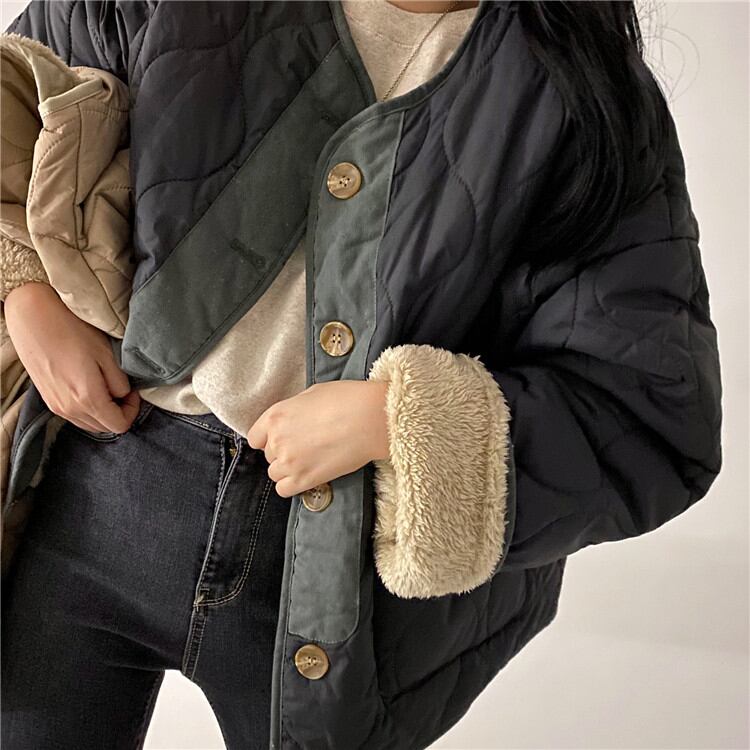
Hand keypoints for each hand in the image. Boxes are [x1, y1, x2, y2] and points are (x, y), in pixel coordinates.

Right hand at [4, 282, 139, 433]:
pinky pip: (75, 416)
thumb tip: (124, 394)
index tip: (133, 391)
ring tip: (105, 385)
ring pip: (89, 424)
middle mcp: (70, 409)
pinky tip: (89, 386)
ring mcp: (57, 407)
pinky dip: (88, 409)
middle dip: (119, 412)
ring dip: (103, 412)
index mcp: (88, 399)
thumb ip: (119, 382)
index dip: (133, 410)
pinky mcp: (48, 400)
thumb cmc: (72, 331)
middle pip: (104, 428)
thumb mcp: (106, 355)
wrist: (34, 319)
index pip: (119, 425)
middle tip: (122, 388)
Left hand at [246, 380, 389, 497]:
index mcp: (275, 416)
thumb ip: (293, 410)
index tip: (281, 439)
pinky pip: (284, 490)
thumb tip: (294, 419)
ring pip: (275, 474)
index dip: (268, 439)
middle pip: (268, 456)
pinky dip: (293, 485)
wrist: (369, 418)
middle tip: (305, 447)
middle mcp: (277, 440)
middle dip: (283, 452)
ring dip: (288, 470)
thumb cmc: (346, 400)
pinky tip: (308, 475)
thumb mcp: (311, 394)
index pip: (255, 437)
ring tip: (309, 461)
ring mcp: (290, 462)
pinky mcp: (305, 479)